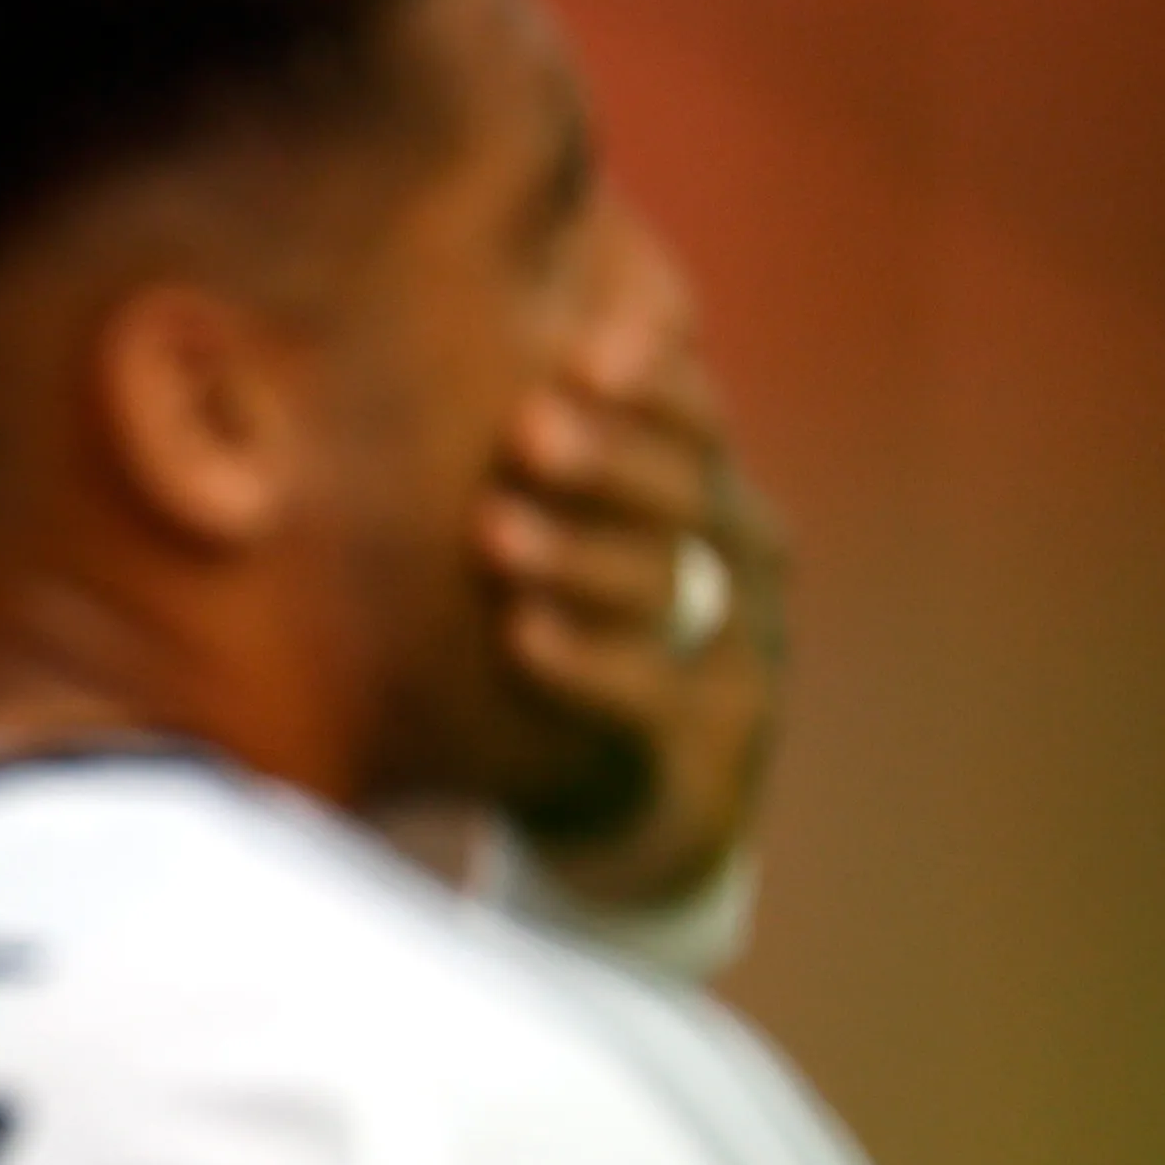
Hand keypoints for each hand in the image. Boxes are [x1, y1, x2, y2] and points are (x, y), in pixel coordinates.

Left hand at [472, 267, 787, 912]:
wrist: (634, 821)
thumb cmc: (581, 653)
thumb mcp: (578, 551)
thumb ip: (539, 468)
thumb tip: (422, 351)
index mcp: (712, 505)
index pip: (696, 421)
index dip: (653, 376)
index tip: (582, 343)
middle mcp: (741, 571)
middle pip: (690, 494)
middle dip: (611, 457)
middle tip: (527, 428)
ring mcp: (739, 662)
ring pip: (671, 592)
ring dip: (580, 556)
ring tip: (494, 530)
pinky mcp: (709, 755)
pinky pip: (651, 698)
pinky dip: (588, 663)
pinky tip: (522, 635)